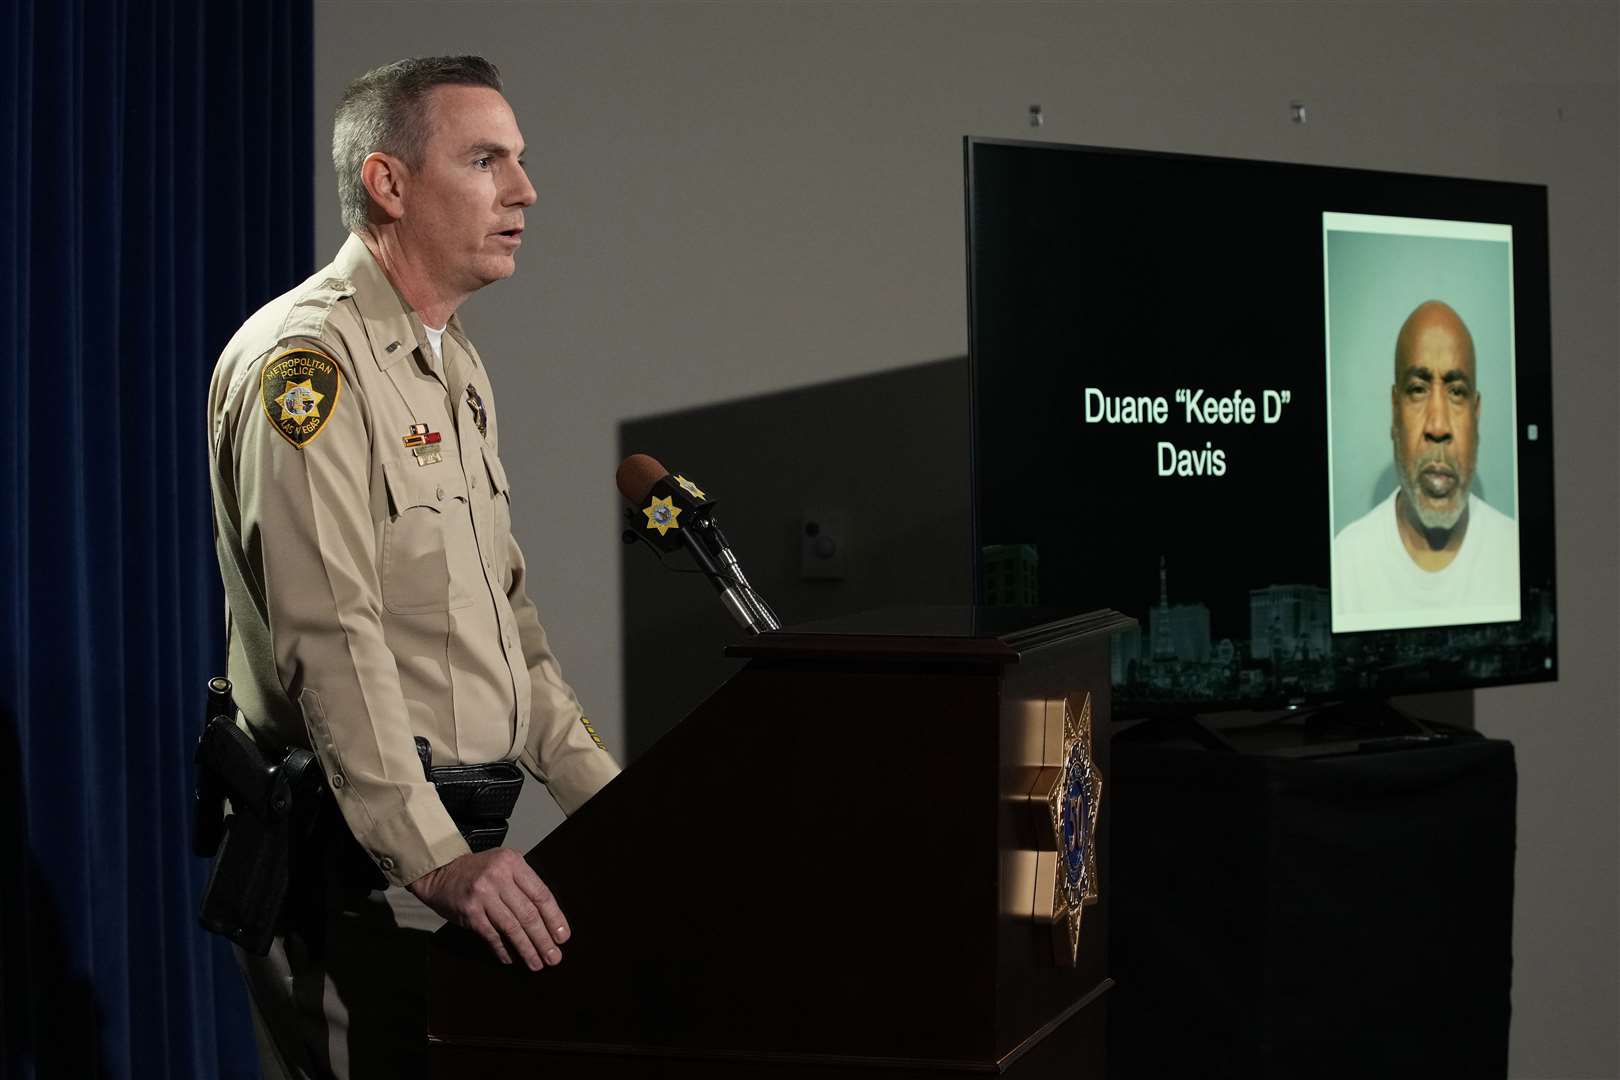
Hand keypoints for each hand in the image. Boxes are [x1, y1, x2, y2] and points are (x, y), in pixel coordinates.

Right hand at [406, 847, 568, 970]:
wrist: (440, 871)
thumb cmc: (479, 871)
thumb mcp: (504, 865)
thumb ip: (524, 884)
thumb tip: (550, 919)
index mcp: (513, 862)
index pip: (541, 894)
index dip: (555, 918)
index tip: (563, 937)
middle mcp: (499, 877)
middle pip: (528, 914)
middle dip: (543, 939)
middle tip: (554, 957)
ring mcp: (483, 895)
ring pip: (512, 927)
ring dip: (527, 949)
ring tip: (537, 963)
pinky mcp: (470, 912)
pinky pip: (491, 935)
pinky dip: (503, 949)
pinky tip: (511, 959)